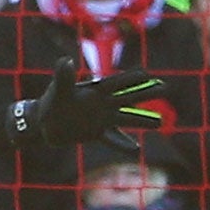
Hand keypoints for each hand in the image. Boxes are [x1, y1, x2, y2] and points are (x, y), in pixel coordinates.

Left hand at [17, 57, 164, 152]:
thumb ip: (63, 76)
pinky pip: (113, 139)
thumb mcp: (58, 90)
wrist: (42, 123)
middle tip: (166, 87)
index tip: (147, 73)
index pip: (116, 82)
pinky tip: (136, 150)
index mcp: (95, 90)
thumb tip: (66, 60)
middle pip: (128, 97)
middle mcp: (103, 103)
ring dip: (142, 120)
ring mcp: (102, 118)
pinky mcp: (97, 132)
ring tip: (160, 122)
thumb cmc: (50, 102)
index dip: (130, 78)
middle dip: (147, 93)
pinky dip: (123, 144)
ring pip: (127, 118)